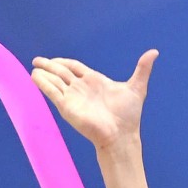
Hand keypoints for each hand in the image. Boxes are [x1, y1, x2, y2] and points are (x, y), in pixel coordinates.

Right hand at [30, 50, 157, 149]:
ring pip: (54, 81)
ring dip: (44, 74)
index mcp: (94, 81)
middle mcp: (81, 88)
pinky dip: (43, 84)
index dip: (64, 62)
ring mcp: (73, 97)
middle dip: (49, 65)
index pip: (74, 67)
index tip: (53, 59)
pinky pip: (52, 92)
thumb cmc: (129, 115)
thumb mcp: (136, 87)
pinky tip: (35, 76)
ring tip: (33, 67)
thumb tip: (154, 52)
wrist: (121, 134)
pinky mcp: (67, 106)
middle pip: (61, 72)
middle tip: (36, 59)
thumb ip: (142, 69)